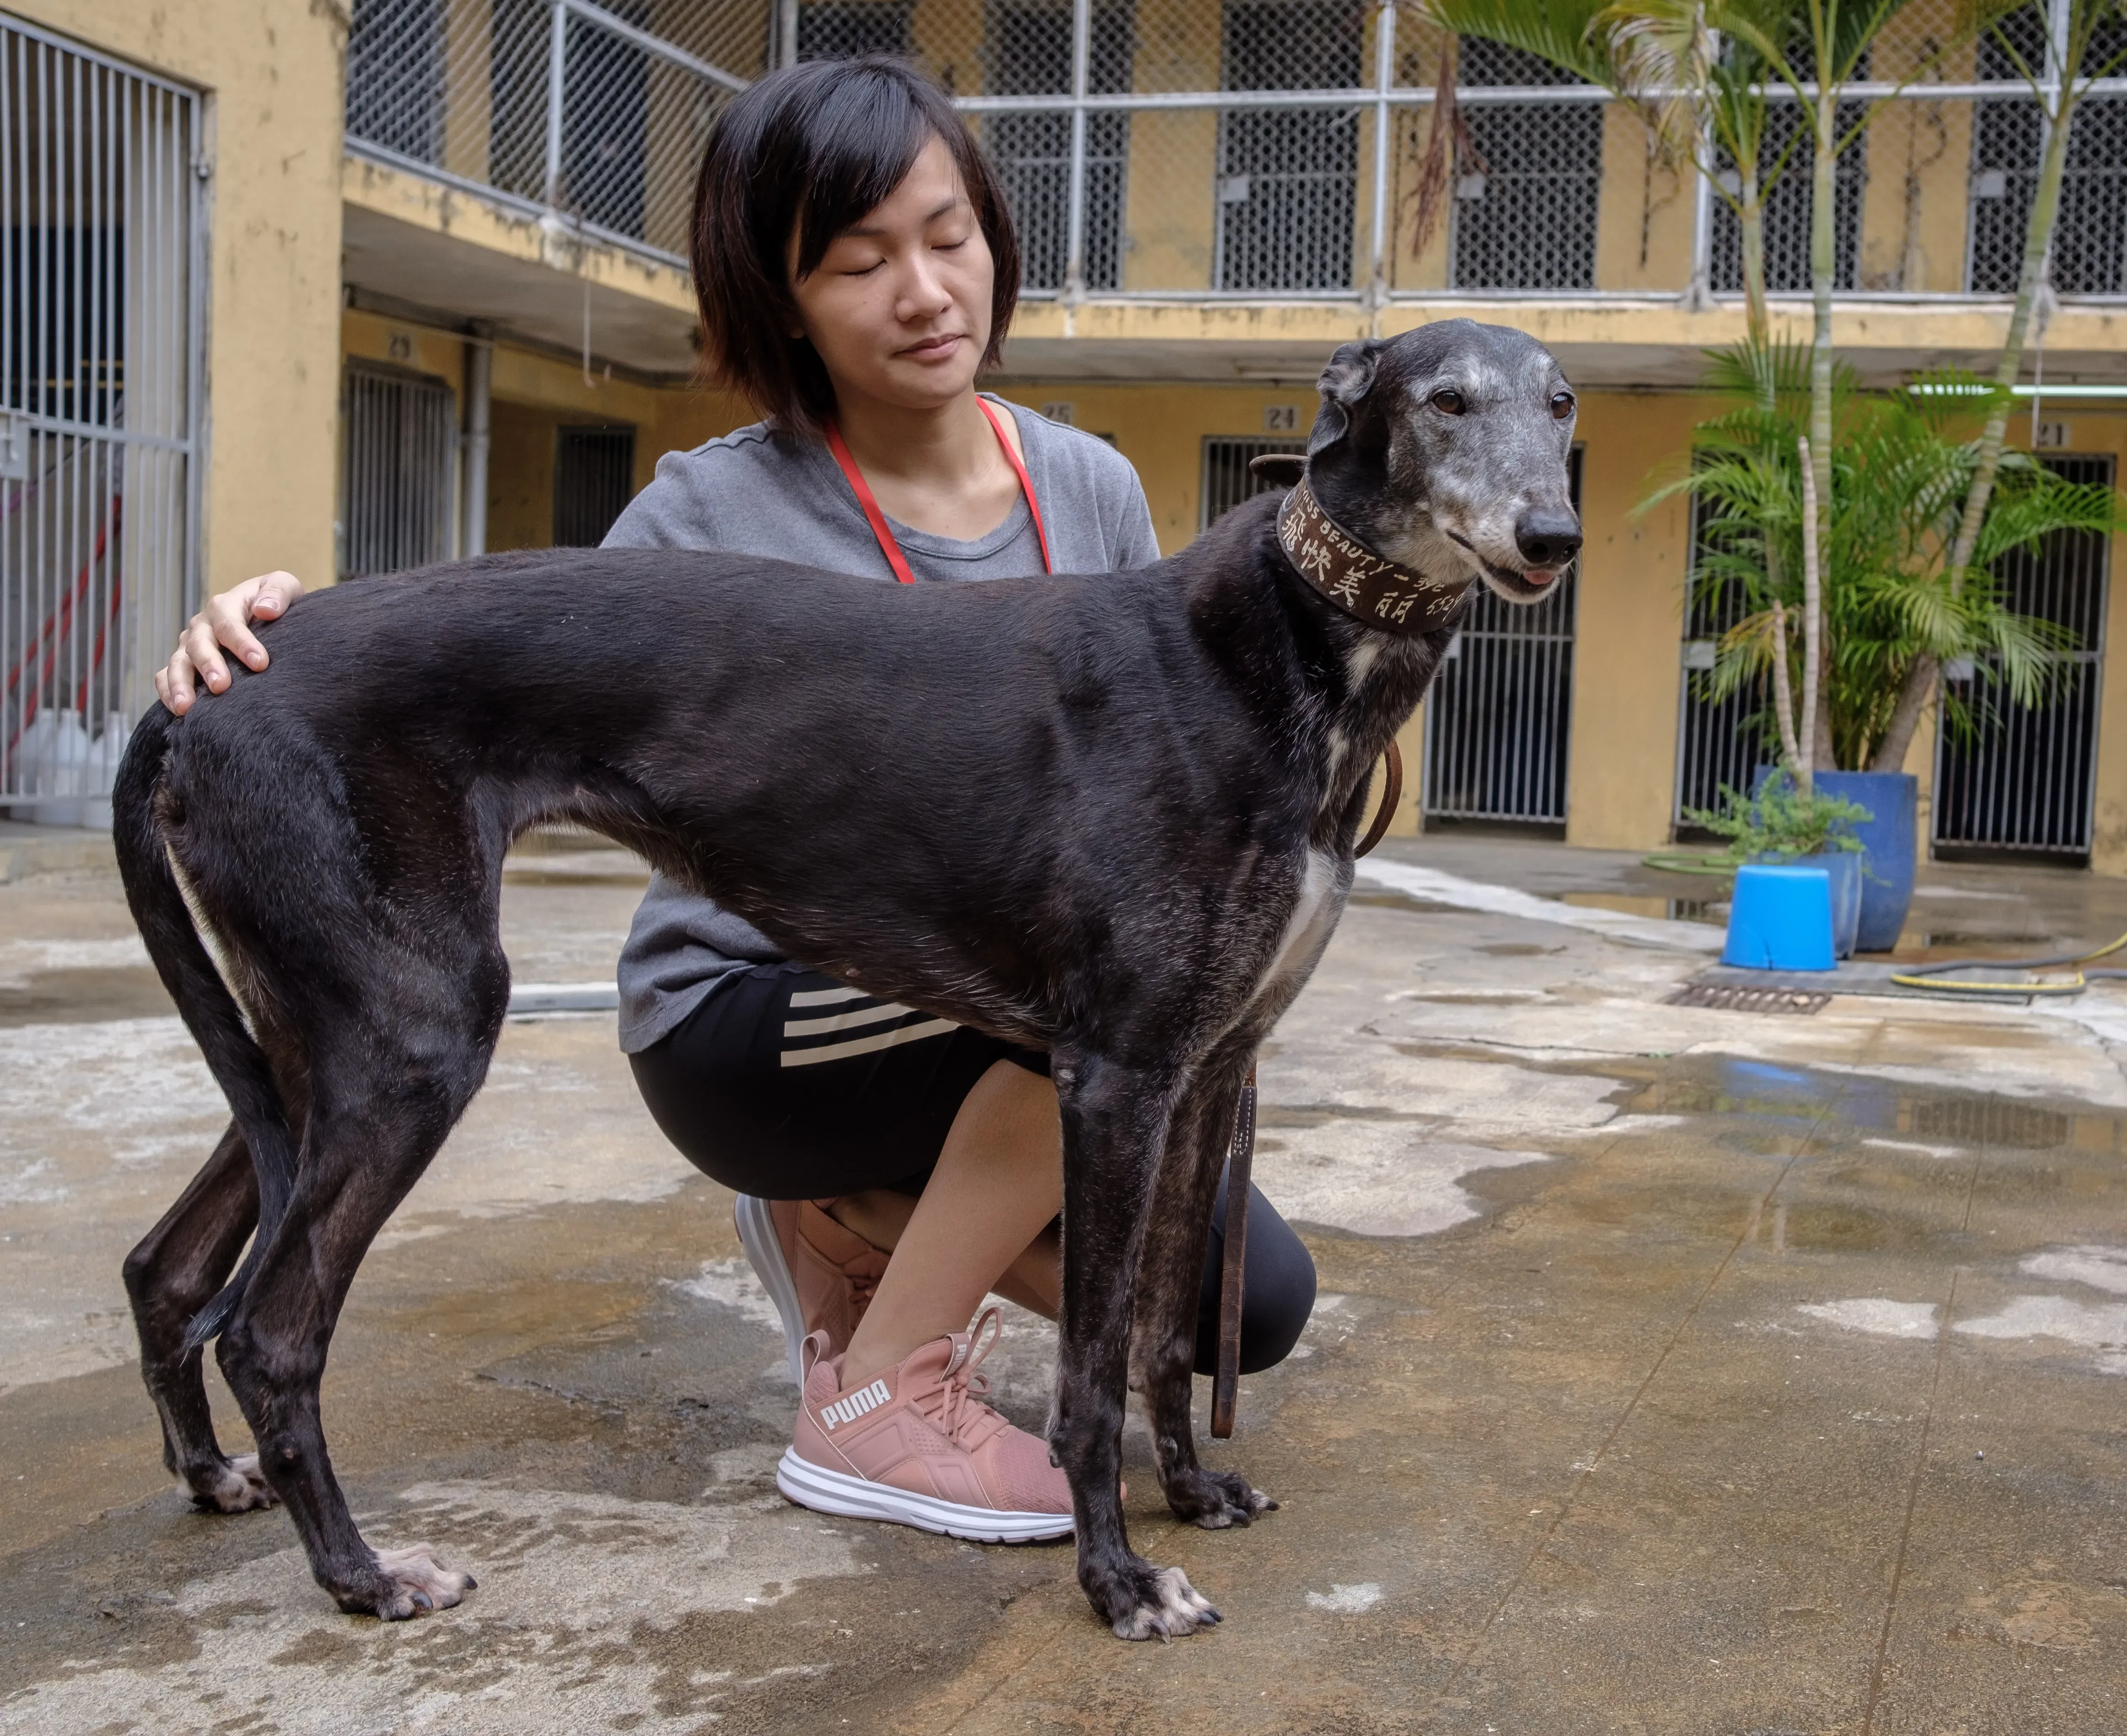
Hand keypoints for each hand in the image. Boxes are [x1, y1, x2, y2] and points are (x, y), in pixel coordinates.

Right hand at [155, 571, 304, 714]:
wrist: (269, 618)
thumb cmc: (277, 604)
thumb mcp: (284, 586)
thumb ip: (277, 593)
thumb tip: (265, 610)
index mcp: (225, 605)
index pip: (227, 622)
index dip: (242, 643)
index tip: (260, 663)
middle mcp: (203, 625)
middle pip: (199, 644)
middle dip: (209, 665)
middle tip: (221, 686)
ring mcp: (190, 645)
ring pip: (178, 663)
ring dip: (180, 684)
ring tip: (187, 707)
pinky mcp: (184, 664)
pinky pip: (166, 677)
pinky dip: (168, 692)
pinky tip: (179, 711)